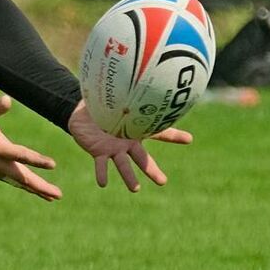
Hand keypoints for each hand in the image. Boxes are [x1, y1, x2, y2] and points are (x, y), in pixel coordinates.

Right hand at [0, 96, 60, 201]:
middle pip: (23, 178)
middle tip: (58, 195)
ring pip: (18, 182)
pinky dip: (24, 186)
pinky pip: (12, 181)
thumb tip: (7, 100)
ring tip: (52, 197)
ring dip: (35, 189)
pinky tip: (33, 189)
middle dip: (41, 187)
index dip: (37, 160)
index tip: (53, 165)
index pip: (20, 155)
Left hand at [66, 100, 192, 191]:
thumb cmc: (103, 108)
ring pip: (123, 165)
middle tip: (162, 182)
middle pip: (143, 159)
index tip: (189, 139)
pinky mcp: (98, 152)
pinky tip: (103, 183)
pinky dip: (102, 174)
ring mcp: (113, 149)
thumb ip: (129, 98)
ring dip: (129, 177)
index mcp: (135, 132)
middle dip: (152, 171)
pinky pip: (101, 165)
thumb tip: (143, 80)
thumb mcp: (118, 101)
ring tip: (136, 189)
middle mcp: (127, 144)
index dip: (174, 136)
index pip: (159, 133)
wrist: (81, 114)